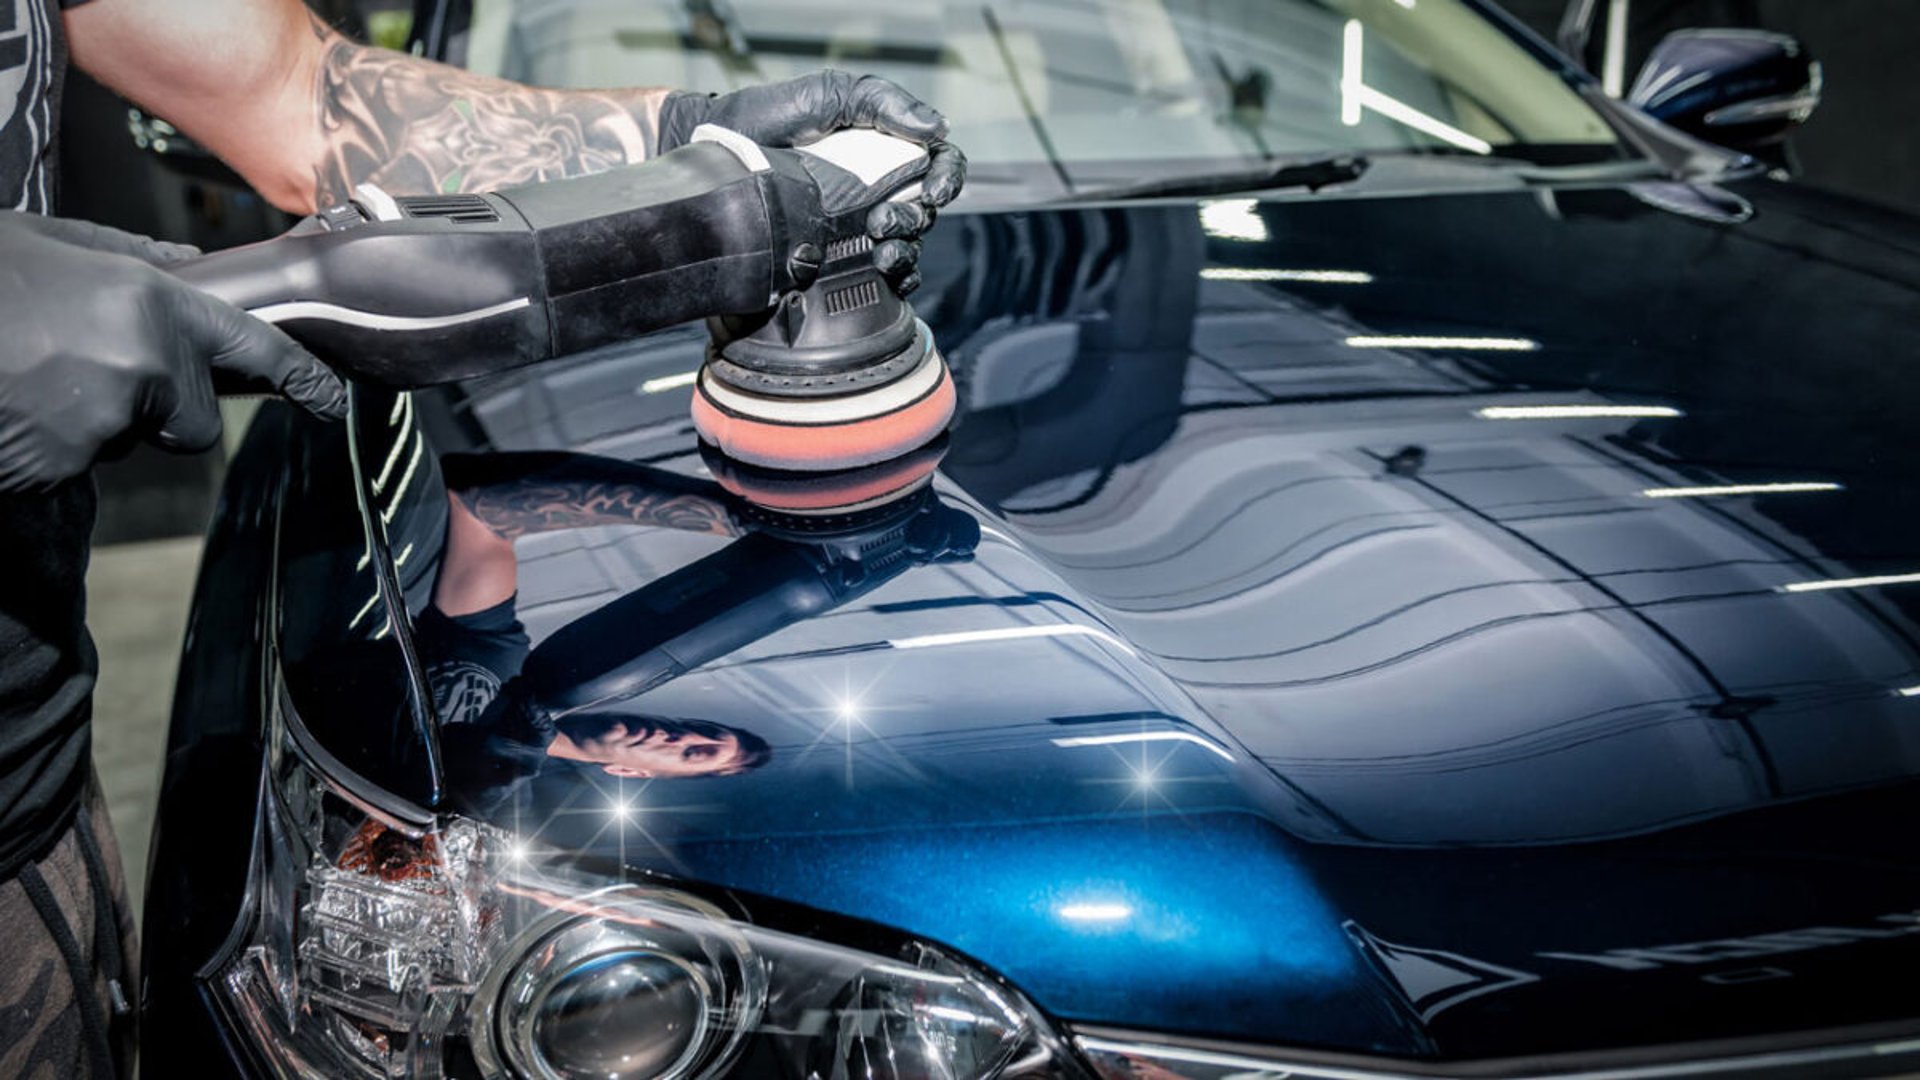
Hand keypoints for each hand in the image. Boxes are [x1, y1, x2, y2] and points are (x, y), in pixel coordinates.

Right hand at [0, 213, 346, 493]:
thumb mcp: (56, 244)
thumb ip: (132, 259)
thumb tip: (189, 266)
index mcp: (152, 303)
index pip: (253, 348)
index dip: (298, 377)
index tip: (330, 400)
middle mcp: (142, 364)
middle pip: (193, 420)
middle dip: (159, 408)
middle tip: (85, 368)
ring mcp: (99, 421)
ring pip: (127, 441)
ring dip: (92, 423)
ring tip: (31, 376)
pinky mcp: (56, 465)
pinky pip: (71, 464)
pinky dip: (44, 447)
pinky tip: (14, 406)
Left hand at [658, 71, 966, 294]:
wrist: (713, 159)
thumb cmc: (765, 120)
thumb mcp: (823, 96)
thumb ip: (879, 102)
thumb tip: (939, 129)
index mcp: (885, 151)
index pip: (939, 164)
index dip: (948, 178)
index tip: (931, 190)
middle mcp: (879, 190)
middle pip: (927, 212)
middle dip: (914, 221)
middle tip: (880, 224)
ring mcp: (860, 228)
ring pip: (911, 248)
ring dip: (906, 255)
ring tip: (879, 255)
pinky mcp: (839, 261)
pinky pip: (886, 280)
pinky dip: (896, 282)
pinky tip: (881, 278)